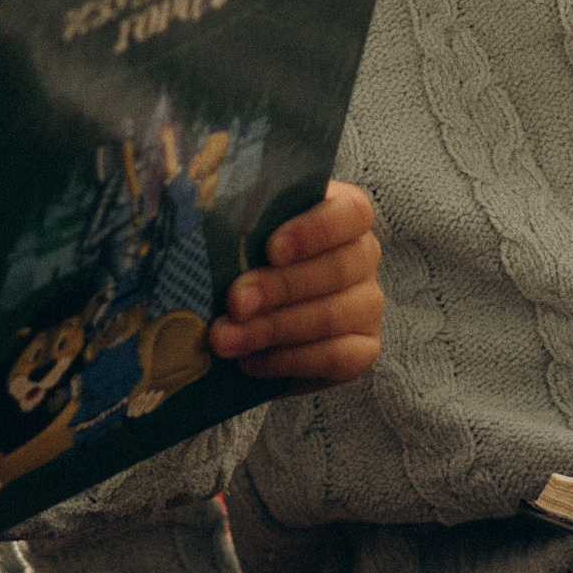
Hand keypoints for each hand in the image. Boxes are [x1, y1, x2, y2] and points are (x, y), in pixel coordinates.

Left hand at [207, 179, 381, 385]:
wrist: (249, 313)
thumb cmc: (244, 255)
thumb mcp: (241, 230)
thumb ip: (236, 219)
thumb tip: (205, 216)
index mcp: (342, 214)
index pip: (351, 212)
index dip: (315, 230)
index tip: (271, 250)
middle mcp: (362, 256)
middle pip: (338, 268)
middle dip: (280, 287)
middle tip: (235, 302)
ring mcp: (367, 304)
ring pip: (332, 316)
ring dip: (273, 329)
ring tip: (225, 339)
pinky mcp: (363, 349)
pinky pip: (336, 358)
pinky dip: (288, 360)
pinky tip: (249, 360)